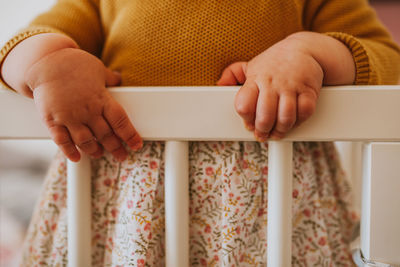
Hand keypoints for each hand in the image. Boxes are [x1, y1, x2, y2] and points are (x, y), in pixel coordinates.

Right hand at [26, 48, 142, 161]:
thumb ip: (109, 78)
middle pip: (105, 135)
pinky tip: (76, 157)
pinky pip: (62, 141)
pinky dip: (69, 151)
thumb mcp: (97, 68)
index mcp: (101, 98)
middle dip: (115, 148)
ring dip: (94, 151)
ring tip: (99, 154)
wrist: (44, 62)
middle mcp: (87, 110)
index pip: (121, 121)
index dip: (130, 136)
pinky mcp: (53, 120)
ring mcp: (69, 117)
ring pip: (86, 141)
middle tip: (121, 156)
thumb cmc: (73, 63)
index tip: (136, 145)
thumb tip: (118, 78)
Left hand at [217, 36, 323, 140]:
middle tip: (263, 133)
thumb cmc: (275, 61)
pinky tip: (293, 122)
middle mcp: (272, 83)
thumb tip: (219, 85)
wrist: (304, 48)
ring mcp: (291, 87)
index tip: (248, 123)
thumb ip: (232, 75)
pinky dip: (299, 121)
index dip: (245, 119)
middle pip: (265, 115)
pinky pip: (305, 112)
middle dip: (263, 130)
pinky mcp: (309, 90)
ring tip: (277, 132)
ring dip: (280, 130)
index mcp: (255, 78)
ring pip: (286, 117)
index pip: (244, 104)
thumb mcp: (250, 65)